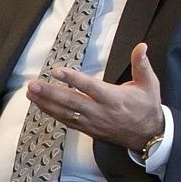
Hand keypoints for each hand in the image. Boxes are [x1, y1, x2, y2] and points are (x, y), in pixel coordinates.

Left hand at [24, 42, 166, 151]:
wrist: (148, 135)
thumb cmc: (147, 107)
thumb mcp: (149, 84)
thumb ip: (142, 64)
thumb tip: (142, 46)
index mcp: (114, 98)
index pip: (90, 87)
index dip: (73, 79)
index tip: (57, 71)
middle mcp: (100, 111)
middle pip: (71, 101)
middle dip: (51, 93)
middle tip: (33, 85)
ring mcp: (92, 122)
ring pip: (65, 113)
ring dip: (46, 103)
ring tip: (30, 93)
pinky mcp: (87, 129)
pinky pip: (66, 121)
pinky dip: (52, 113)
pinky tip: (40, 105)